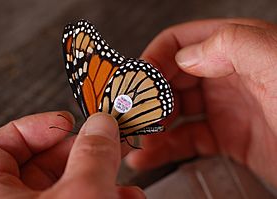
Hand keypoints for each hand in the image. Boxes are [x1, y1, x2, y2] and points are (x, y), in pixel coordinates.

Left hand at [0, 111, 144, 198]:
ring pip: (67, 187)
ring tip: (125, 175)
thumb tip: (102, 123)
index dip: (36, 127)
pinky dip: (104, 197)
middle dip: (84, 151)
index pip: (0, 146)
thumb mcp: (81, 194)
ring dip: (102, 177)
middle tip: (110, 141)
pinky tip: (126, 197)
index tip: (68, 122)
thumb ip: (92, 154)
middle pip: (43, 164)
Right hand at [126, 18, 276, 186]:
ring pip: (175, 112)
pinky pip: (186, 139)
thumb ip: (232, 45)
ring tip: (136, 141)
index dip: (152, 60)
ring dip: (151, 127)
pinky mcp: (226, 137)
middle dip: (147, 99)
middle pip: (171, 80)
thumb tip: (188, 56)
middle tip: (132, 117)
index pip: (179, 44)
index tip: (135, 83)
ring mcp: (224, 108)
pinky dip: (165, 148)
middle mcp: (225, 76)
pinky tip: (150, 155)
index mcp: (234, 49)